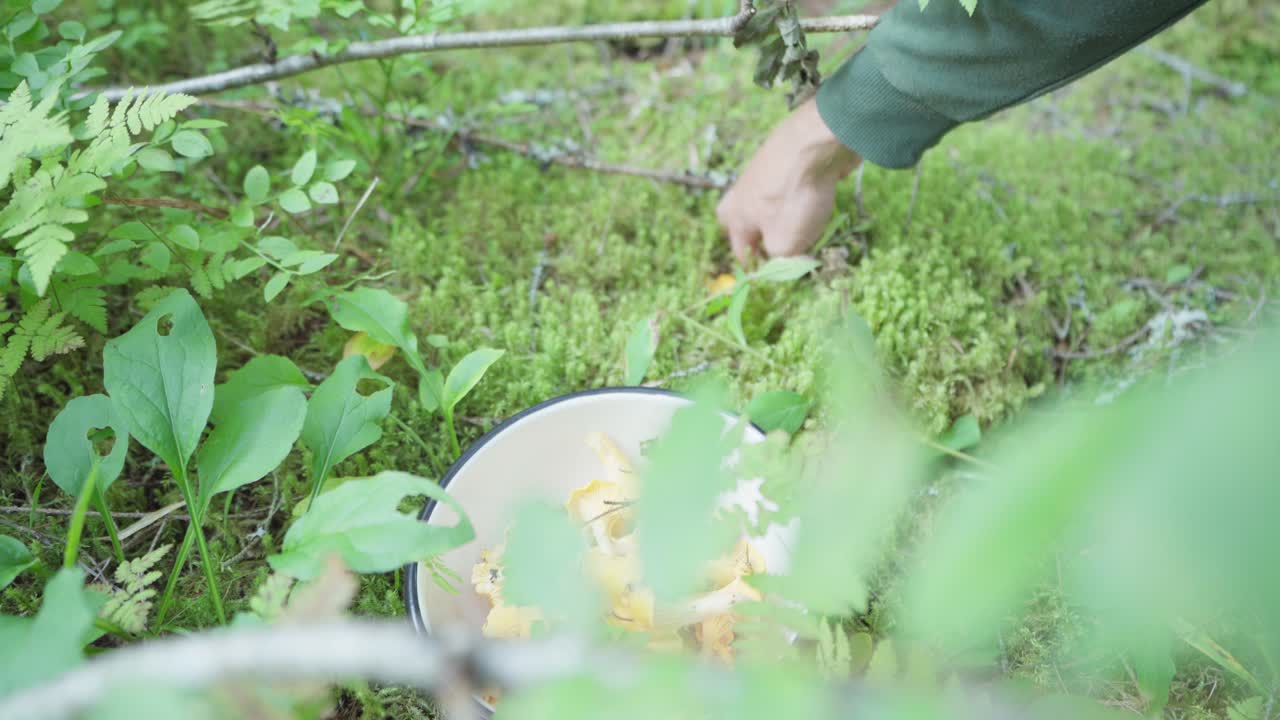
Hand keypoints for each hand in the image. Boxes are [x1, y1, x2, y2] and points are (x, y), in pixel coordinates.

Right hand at [716, 98, 860, 264]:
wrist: (817, 142)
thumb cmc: (794, 197)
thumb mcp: (785, 244)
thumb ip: (780, 261)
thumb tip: (786, 263)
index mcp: (735, 216)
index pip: (740, 251)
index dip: (760, 268)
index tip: (780, 277)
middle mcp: (743, 193)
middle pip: (741, 219)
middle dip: (756, 236)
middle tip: (776, 246)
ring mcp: (765, 172)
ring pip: (768, 203)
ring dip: (782, 217)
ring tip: (804, 227)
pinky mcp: (788, 159)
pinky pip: (788, 187)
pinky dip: (799, 197)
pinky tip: (816, 200)